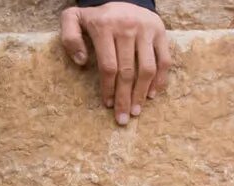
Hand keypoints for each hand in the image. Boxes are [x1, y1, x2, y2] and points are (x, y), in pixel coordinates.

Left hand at [60, 3, 170, 125]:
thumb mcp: (73, 19)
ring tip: (136, 111)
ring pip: (147, 68)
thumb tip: (82, 62)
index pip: (108, 66)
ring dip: (142, 93)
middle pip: (127, 71)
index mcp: (104, 26)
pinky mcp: (160, 32)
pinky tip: (151, 95)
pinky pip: (164, 60)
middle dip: (124, 98)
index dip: (108, 88)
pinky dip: (159, 80)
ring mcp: (146, 29)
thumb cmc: (97, 18)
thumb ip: (69, 37)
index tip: (107, 105)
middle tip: (122, 118)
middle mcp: (127, 27)